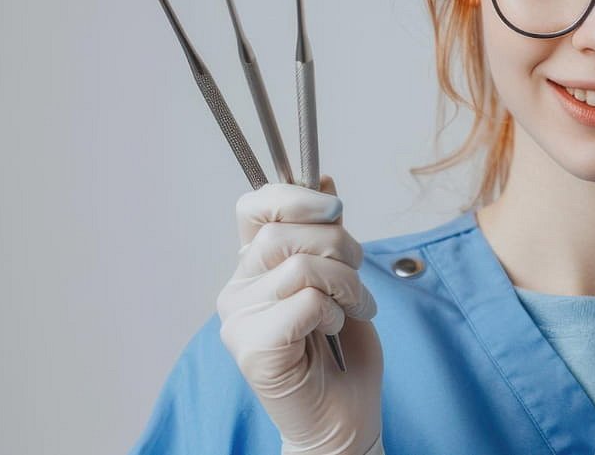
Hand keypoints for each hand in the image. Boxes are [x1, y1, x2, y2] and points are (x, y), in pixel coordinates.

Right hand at [216, 175, 384, 454]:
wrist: (344, 417)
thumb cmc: (342, 352)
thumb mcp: (341, 276)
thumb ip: (325, 233)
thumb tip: (325, 177)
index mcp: (254, 268)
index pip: (254, 206)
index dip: (295, 196)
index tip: (334, 206)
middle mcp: (237, 290)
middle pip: (286, 232)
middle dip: (340, 246)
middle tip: (356, 277)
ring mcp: (239, 320)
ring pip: (301, 265)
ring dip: (346, 284)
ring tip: (354, 308)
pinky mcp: (252, 347)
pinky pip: (305, 300)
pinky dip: (333, 312)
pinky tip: (331, 332)